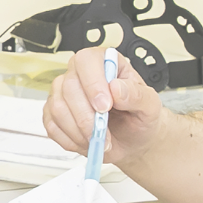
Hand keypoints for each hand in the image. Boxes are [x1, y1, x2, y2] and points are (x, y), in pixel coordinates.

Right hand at [44, 47, 166, 168]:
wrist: (132, 139)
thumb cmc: (139, 117)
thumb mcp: (150, 106)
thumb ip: (137, 95)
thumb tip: (116, 88)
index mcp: (104, 62)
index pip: (87, 60)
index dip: (93, 83)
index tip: (105, 106)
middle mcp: (80, 74)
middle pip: (69, 87)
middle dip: (86, 117)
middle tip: (104, 132)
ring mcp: (63, 93)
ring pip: (58, 108)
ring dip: (79, 131)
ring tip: (99, 139)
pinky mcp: (53, 114)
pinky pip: (52, 126)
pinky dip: (71, 140)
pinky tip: (87, 141)